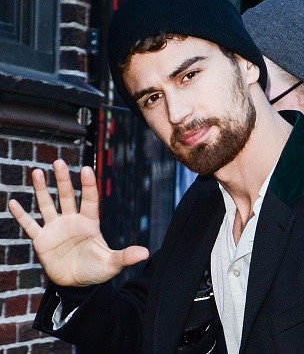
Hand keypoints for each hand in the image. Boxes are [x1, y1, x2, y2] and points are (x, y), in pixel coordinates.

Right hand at [8, 159, 148, 286]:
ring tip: (36, 171)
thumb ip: (125, 256)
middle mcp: (72, 220)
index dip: (88, 185)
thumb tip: (146, 254)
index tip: (86, 169)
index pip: (89, 199)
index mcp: (89, 222)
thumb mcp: (111, 263)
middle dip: (63, 180)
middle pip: (66, 196)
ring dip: (41, 189)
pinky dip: (21, 215)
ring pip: (47, 204)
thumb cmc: (95, 269)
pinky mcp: (42, 241)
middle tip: (58, 162)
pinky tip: (12, 201)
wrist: (76, 284)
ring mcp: (55, 229)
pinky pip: (30, 225)